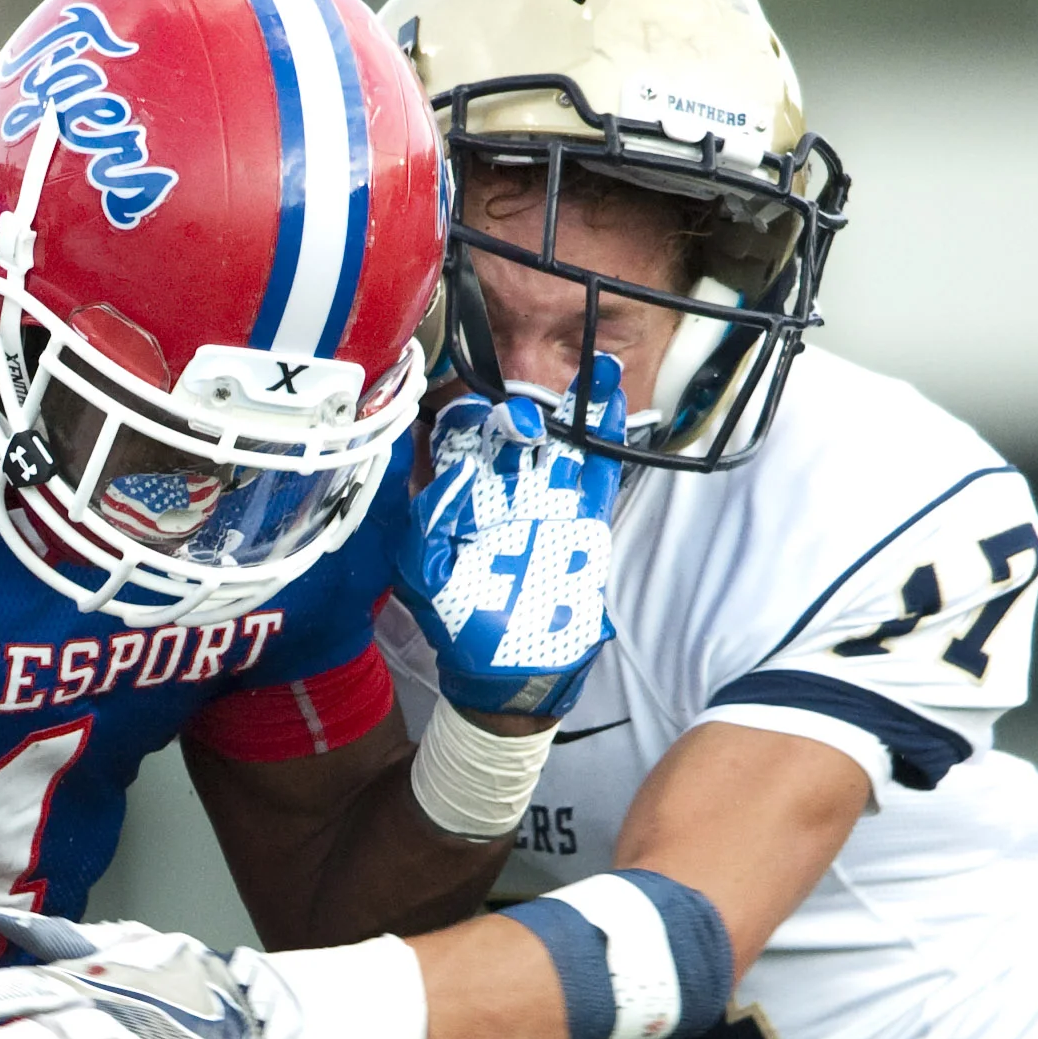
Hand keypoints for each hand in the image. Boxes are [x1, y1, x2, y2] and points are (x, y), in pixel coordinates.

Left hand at [393, 357, 626, 717]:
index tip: (469, 394)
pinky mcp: (582, 521)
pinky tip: (612, 402)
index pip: (456, 444)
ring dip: (573, 405)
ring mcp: (545, 504)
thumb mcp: (425, 575)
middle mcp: (501, 495)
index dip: (462, 414)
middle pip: (512, 435)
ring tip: (591, 365)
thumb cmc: (459, 627)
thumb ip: (428, 522)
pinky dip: (603, 438)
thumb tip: (449, 471)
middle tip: (526, 388)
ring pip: (559, 443)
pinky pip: (595, 472)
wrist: (512, 672)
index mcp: (457, 503)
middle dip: (520, 406)